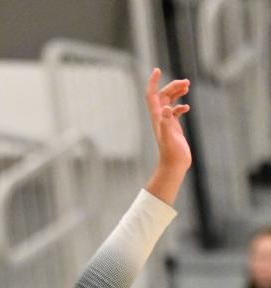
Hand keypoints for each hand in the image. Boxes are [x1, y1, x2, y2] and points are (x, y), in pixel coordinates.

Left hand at [144, 68, 191, 203]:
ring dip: (177, 92)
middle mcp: (160, 118)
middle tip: (186, 83)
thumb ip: (166, 122)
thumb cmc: (171, 153)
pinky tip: (187, 108)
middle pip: (163, 95)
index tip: (157, 69)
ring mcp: (166, 123)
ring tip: (187, 87)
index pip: (152, 95)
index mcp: (157, 117)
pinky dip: (181, 106)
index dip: (153, 82)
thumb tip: (166, 107)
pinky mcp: (173, 128)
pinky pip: (175, 112)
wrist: (174, 166)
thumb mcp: (169, 136)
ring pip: (169, 102)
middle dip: (173, 86)